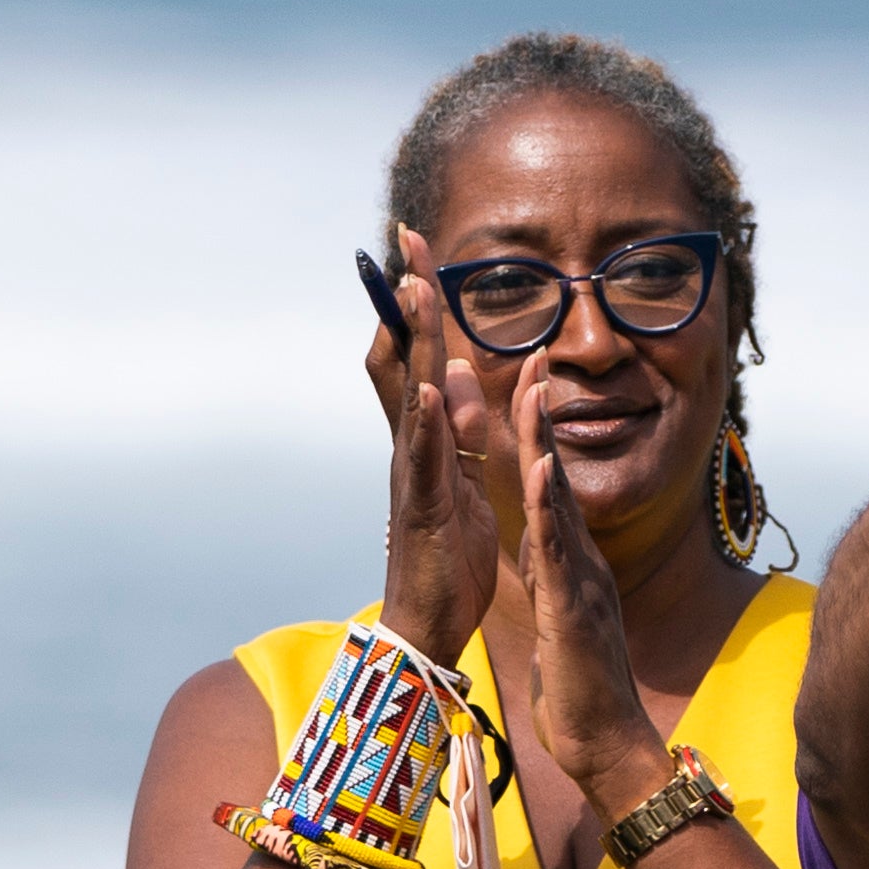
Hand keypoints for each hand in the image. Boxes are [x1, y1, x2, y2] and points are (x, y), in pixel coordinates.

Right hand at [365, 230, 519, 661]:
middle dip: (407, 300)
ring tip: (418, 290)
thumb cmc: (449, 557)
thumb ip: (465, 431)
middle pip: (403, 358)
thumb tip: (458, 377)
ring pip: (409, 395)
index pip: (418, 358)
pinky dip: (427, 422)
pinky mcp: (422, 508)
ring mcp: (412, 474)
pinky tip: (432, 387)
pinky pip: (423, 459)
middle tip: (408, 242)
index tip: (420, 251)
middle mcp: (411, 446)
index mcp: (427, 440)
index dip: (419, 306)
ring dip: (413, 342)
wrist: (429, 626)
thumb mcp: (466, 481)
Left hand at [506, 353, 673, 818]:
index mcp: (573, 565)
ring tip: (530, 393)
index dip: (536, 436)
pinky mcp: (573, 610)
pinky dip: (548, 510)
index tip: (524, 384)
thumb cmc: (581, 691)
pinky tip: (541, 474)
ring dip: (544, 447)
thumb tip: (549, 550)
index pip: (550, 489)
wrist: (607, 744)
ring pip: (558, 503)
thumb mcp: (564, 619)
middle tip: (532, 358)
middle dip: (541, 418)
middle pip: (556, 479)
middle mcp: (581, 562)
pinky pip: (558, 553)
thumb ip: (560, 580)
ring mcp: (581, 582)